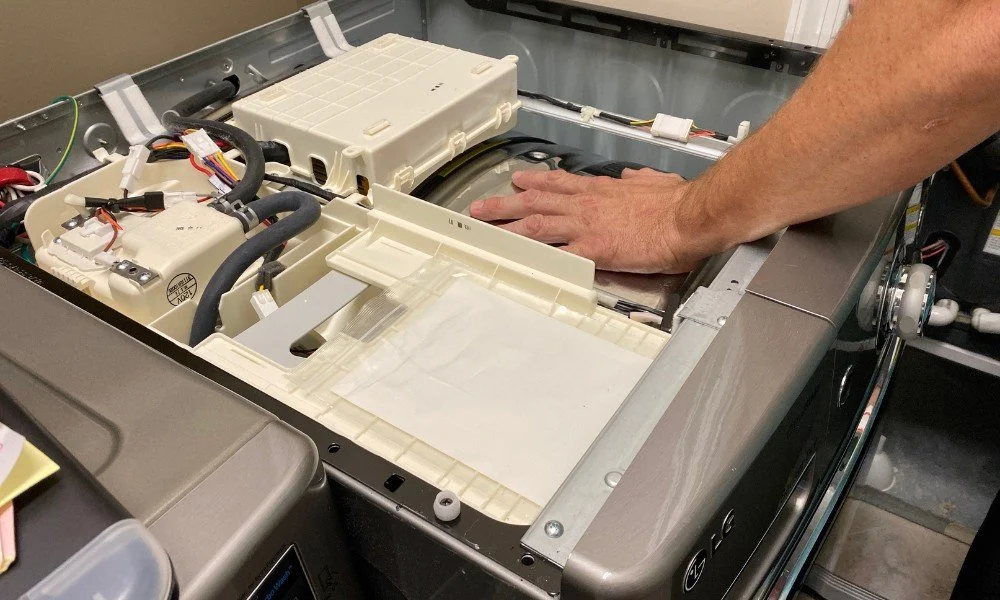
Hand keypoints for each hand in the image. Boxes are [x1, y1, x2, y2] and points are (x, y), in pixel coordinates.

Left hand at [469, 168, 708, 273]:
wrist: (687, 217)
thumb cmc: (677, 202)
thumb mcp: (655, 182)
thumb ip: (641, 180)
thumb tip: (636, 177)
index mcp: (601, 190)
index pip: (560, 184)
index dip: (535, 182)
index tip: (518, 181)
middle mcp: (586, 205)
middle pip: (536, 202)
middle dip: (505, 205)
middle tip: (481, 208)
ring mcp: (586, 226)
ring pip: (536, 225)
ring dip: (507, 228)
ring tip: (484, 231)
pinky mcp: (593, 250)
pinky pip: (557, 255)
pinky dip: (534, 258)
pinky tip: (515, 261)